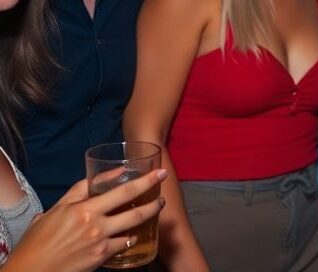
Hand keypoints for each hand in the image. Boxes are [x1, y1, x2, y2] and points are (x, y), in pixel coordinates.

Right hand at [5, 168, 166, 271]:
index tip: (160, 173)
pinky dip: (130, 237)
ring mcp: (100, 243)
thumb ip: (82, 189)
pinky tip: (135, 233)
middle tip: (164, 190)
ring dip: (147, 216)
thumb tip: (109, 173)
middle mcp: (96, 225)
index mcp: (84, 209)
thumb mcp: (58, 207)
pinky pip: (123, 244)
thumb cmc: (40, 238)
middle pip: (133, 208)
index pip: (122, 191)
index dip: (144, 181)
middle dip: (154, 198)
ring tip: (155, 208)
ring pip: (133, 227)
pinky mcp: (100, 258)